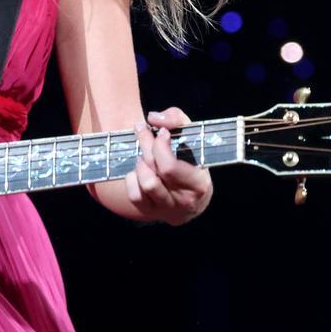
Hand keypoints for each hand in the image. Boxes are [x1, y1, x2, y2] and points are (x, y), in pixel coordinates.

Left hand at [124, 107, 212, 225]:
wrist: (193, 199)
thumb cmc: (193, 162)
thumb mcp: (193, 137)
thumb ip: (177, 120)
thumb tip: (153, 118)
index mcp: (198, 184)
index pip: (169, 167)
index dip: (160, 146)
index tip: (161, 132)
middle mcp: (182, 200)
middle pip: (153, 171)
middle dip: (145, 144)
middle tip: (142, 129)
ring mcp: (165, 209)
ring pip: (144, 185)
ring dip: (140, 164)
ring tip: (144, 154)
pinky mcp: (150, 213)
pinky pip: (134, 195)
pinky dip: (133, 179)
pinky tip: (139, 170)